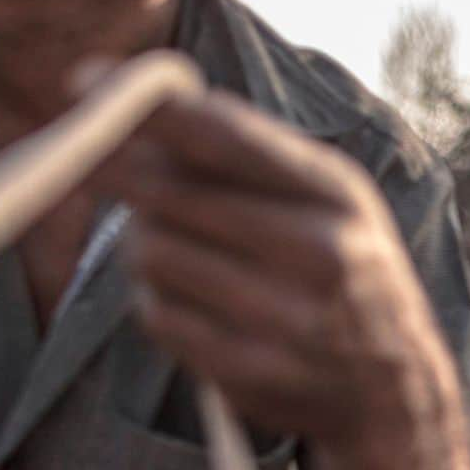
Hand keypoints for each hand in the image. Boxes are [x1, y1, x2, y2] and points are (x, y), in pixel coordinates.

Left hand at [98, 88, 458, 455]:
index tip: (85, 83)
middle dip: (115, 171)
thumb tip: (137, 109)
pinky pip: (158, 317)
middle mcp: (317, 250)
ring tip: (163, 244)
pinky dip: (153, 301)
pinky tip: (183, 299)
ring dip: (138, 243)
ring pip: (154, 254)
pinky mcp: (251, 371)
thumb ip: (244, 155)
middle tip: (79, 160)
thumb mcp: (320, 198)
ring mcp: (286, 317)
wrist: (390, 386)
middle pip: (172, 195)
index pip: (224, 135)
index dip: (146, 108)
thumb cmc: (335, 268)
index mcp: (335, 191)